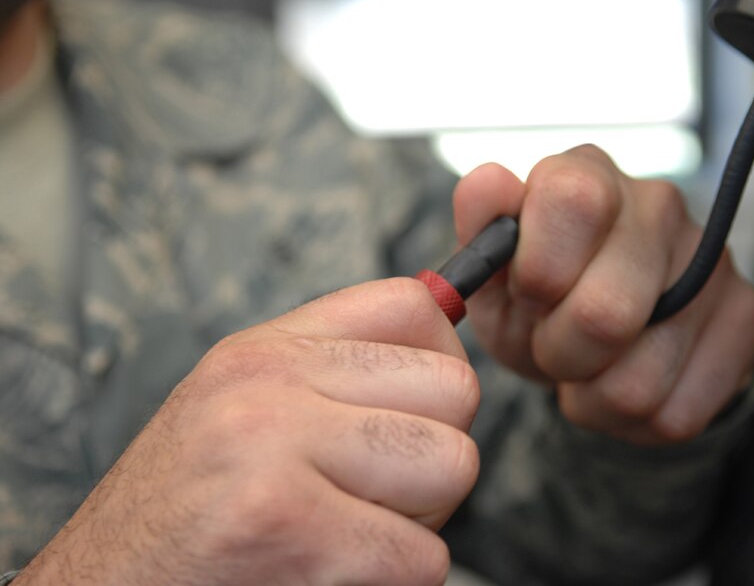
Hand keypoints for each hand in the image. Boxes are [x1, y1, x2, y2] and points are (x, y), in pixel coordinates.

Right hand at [17, 279, 479, 585]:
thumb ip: (334, 375)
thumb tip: (445, 343)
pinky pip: (422, 556)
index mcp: (265, 350)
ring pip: (453, 466)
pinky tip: (324, 577)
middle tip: (368, 496)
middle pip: (456, 390)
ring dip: (417, 521)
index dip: (440, 365)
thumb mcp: (242, 411)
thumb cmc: (184, 517)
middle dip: (432, 457)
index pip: (414, 307)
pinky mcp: (293, 532)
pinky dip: (390, 581)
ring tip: (345, 535)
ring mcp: (276, 450)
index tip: (417, 412)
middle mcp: (269, 384)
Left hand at [454, 145, 753, 444]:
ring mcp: (713, 260)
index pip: (574, 202)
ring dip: (592, 397)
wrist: (596, 339)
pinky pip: (677, 414)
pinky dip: (632, 423)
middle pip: (606, 315)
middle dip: (558, 354)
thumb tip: (489, 183)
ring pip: (639, 383)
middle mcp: (658, 205)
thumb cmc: (535, 299)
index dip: (538, 274)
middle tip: (551, 346)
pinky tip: (623, 383)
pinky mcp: (748, 316)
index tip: (528, 295)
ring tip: (587, 369)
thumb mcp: (493, 274)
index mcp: (587, 175)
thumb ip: (481, 230)